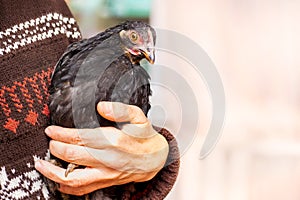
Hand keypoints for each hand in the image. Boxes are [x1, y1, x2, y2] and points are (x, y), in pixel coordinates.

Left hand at [35, 102, 168, 195]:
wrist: (155, 159)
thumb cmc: (145, 138)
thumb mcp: (139, 117)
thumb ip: (121, 109)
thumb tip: (101, 106)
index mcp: (114, 141)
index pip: (80, 138)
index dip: (61, 134)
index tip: (51, 130)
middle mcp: (108, 159)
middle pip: (72, 156)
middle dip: (55, 148)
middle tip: (50, 141)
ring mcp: (106, 174)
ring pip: (74, 178)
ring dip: (53, 173)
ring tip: (42, 165)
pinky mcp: (106, 182)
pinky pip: (82, 190)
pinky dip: (66, 187)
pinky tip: (58, 180)